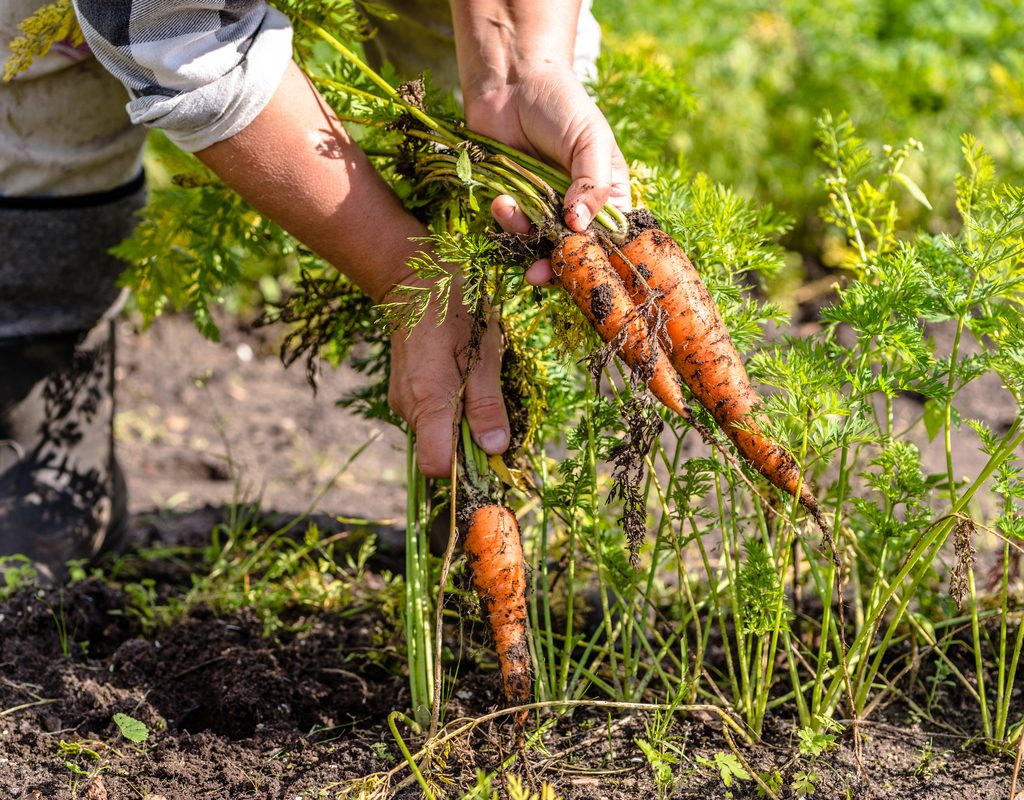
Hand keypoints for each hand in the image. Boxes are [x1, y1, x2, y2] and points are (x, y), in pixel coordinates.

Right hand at [387, 274, 509, 477]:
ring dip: (459, 420)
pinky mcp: (402, 391)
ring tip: (473, 381)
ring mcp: (401, 400)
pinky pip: (428, 415)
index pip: (436, 465)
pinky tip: (458, 376)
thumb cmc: (455, 313)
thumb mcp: (483, 356)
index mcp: (427, 402)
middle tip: (488, 403)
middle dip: (467, 440)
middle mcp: (407, 408)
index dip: (463, 466)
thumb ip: (487, 406)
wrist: (415, 282)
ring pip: (434, 433)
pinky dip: (447, 408)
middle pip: (438, 451)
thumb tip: (495, 449)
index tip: (487, 447)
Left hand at [465, 65, 630, 283]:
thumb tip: (579, 227)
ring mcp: (545, 208)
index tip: (581, 269)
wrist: (511, 82)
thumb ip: (593, 184)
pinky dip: (505, 221)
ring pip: (538, 245)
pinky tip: (501, 200)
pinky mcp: (515, 204)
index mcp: (608, 196)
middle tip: (538, 273)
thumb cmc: (561, 104)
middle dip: (555, 265)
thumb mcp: (589, 139)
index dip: (597, 260)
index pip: (610, 241)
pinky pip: (512, 230)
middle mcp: (578, 209)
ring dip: (522, 237)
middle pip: (573, 252)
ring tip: (509, 209)